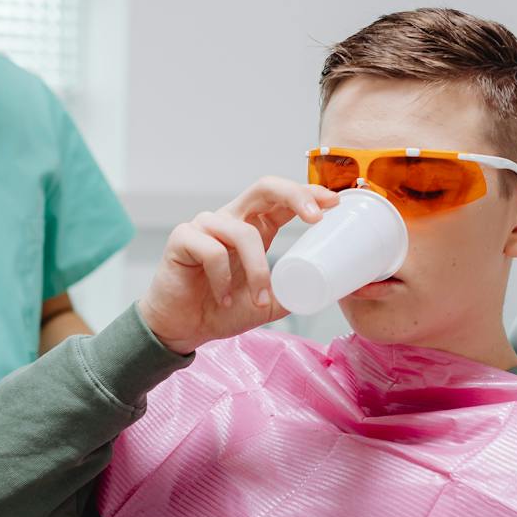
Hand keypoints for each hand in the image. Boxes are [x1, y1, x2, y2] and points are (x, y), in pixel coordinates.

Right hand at [139, 177, 338, 354]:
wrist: (184, 329)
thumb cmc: (223, 310)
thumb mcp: (270, 304)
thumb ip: (294, 292)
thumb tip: (330, 290)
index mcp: (254, 226)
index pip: (283, 198)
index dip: (308, 193)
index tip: (334, 203)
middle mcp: (231, 218)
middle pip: (264, 187)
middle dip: (294, 196)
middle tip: (315, 218)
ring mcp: (205, 225)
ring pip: (242, 232)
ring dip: (257, 270)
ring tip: (258, 299)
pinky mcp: (182, 238)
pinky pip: (212, 250)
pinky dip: (223, 279)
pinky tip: (222, 298)